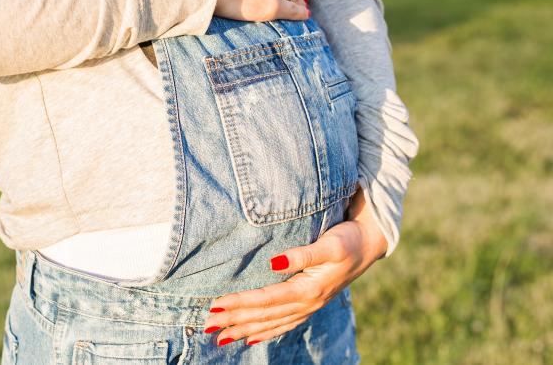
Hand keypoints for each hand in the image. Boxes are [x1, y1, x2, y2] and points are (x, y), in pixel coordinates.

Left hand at [203, 185, 387, 345]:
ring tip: (221, 337)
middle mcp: (307, 303)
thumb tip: (274, 262)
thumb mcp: (329, 244)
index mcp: (308, 289)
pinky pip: (284, 324)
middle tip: (208, 325)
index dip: (239, 303)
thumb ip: (302, 255)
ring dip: (245, 330)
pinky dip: (266, 332)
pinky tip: (251, 338)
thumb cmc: (348, 240)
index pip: (266, 299)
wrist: (370, 245)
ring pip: (272, 323)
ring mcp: (309, 306)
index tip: (215, 305)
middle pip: (264, 315)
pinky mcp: (311, 304)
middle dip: (234, 320)